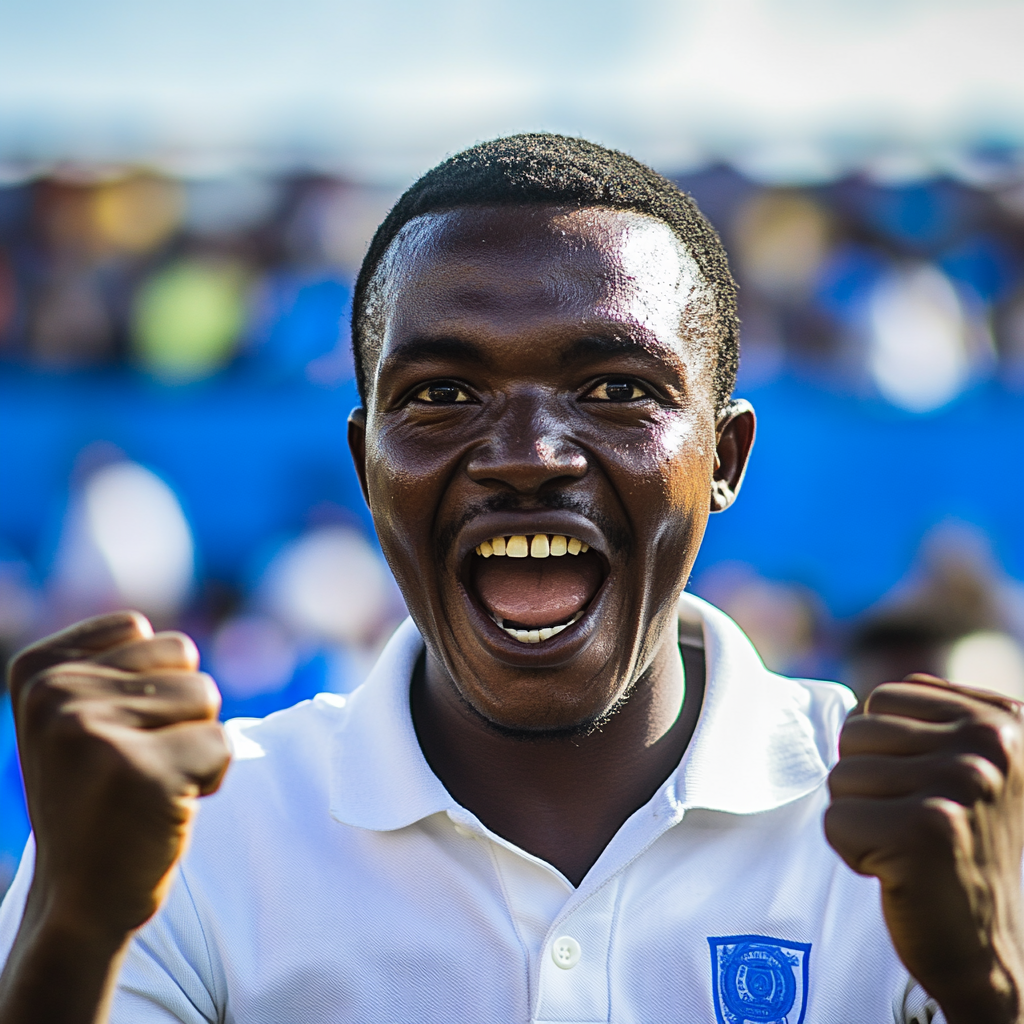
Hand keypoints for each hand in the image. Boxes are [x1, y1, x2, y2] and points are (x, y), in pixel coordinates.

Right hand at [7, 611, 230, 940]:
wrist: (80, 900)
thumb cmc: (97, 796)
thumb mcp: (77, 716)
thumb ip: (110, 662)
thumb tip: (151, 629)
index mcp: (38, 671)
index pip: (144, 631)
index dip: (151, 685)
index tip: (111, 736)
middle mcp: (57, 695)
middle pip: (184, 660)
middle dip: (179, 714)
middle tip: (137, 765)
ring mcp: (94, 733)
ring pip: (207, 697)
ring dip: (196, 743)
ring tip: (150, 784)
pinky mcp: (142, 773)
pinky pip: (223, 744)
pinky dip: (211, 777)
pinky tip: (166, 807)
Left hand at [826, 674, 1023, 1023]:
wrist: (987, 950)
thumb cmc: (960, 849)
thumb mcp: (966, 765)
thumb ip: (931, 716)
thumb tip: (875, 693)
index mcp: (1003, 719)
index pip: (882, 699)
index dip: (885, 750)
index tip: (927, 793)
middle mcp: (990, 745)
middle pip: (856, 731)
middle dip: (867, 782)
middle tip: (913, 825)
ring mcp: (962, 786)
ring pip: (840, 775)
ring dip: (859, 817)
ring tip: (906, 847)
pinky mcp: (927, 832)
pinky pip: (835, 819)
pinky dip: (852, 851)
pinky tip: (897, 871)